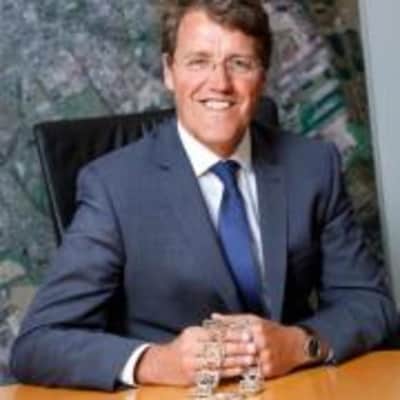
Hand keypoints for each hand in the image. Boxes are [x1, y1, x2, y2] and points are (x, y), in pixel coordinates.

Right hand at [135, 325, 256, 385]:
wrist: (161, 364)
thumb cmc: (182, 346)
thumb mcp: (192, 333)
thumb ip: (210, 331)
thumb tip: (232, 327)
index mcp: (192, 334)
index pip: (217, 334)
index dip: (233, 334)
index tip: (248, 334)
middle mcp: (191, 349)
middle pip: (219, 348)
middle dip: (239, 348)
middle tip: (254, 347)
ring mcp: (192, 365)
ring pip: (219, 362)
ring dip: (237, 361)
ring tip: (252, 359)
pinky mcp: (193, 378)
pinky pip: (215, 375)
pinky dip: (229, 372)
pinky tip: (240, 370)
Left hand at [212, 313, 309, 378]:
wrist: (295, 345)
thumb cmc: (270, 330)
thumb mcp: (253, 320)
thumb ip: (232, 319)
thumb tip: (212, 317)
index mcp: (255, 326)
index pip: (231, 331)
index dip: (216, 336)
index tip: (203, 338)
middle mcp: (260, 341)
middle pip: (234, 348)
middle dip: (219, 351)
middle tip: (203, 354)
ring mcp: (265, 357)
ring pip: (240, 362)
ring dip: (227, 364)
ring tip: (211, 365)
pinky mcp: (268, 371)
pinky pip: (249, 373)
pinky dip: (238, 373)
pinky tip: (226, 373)